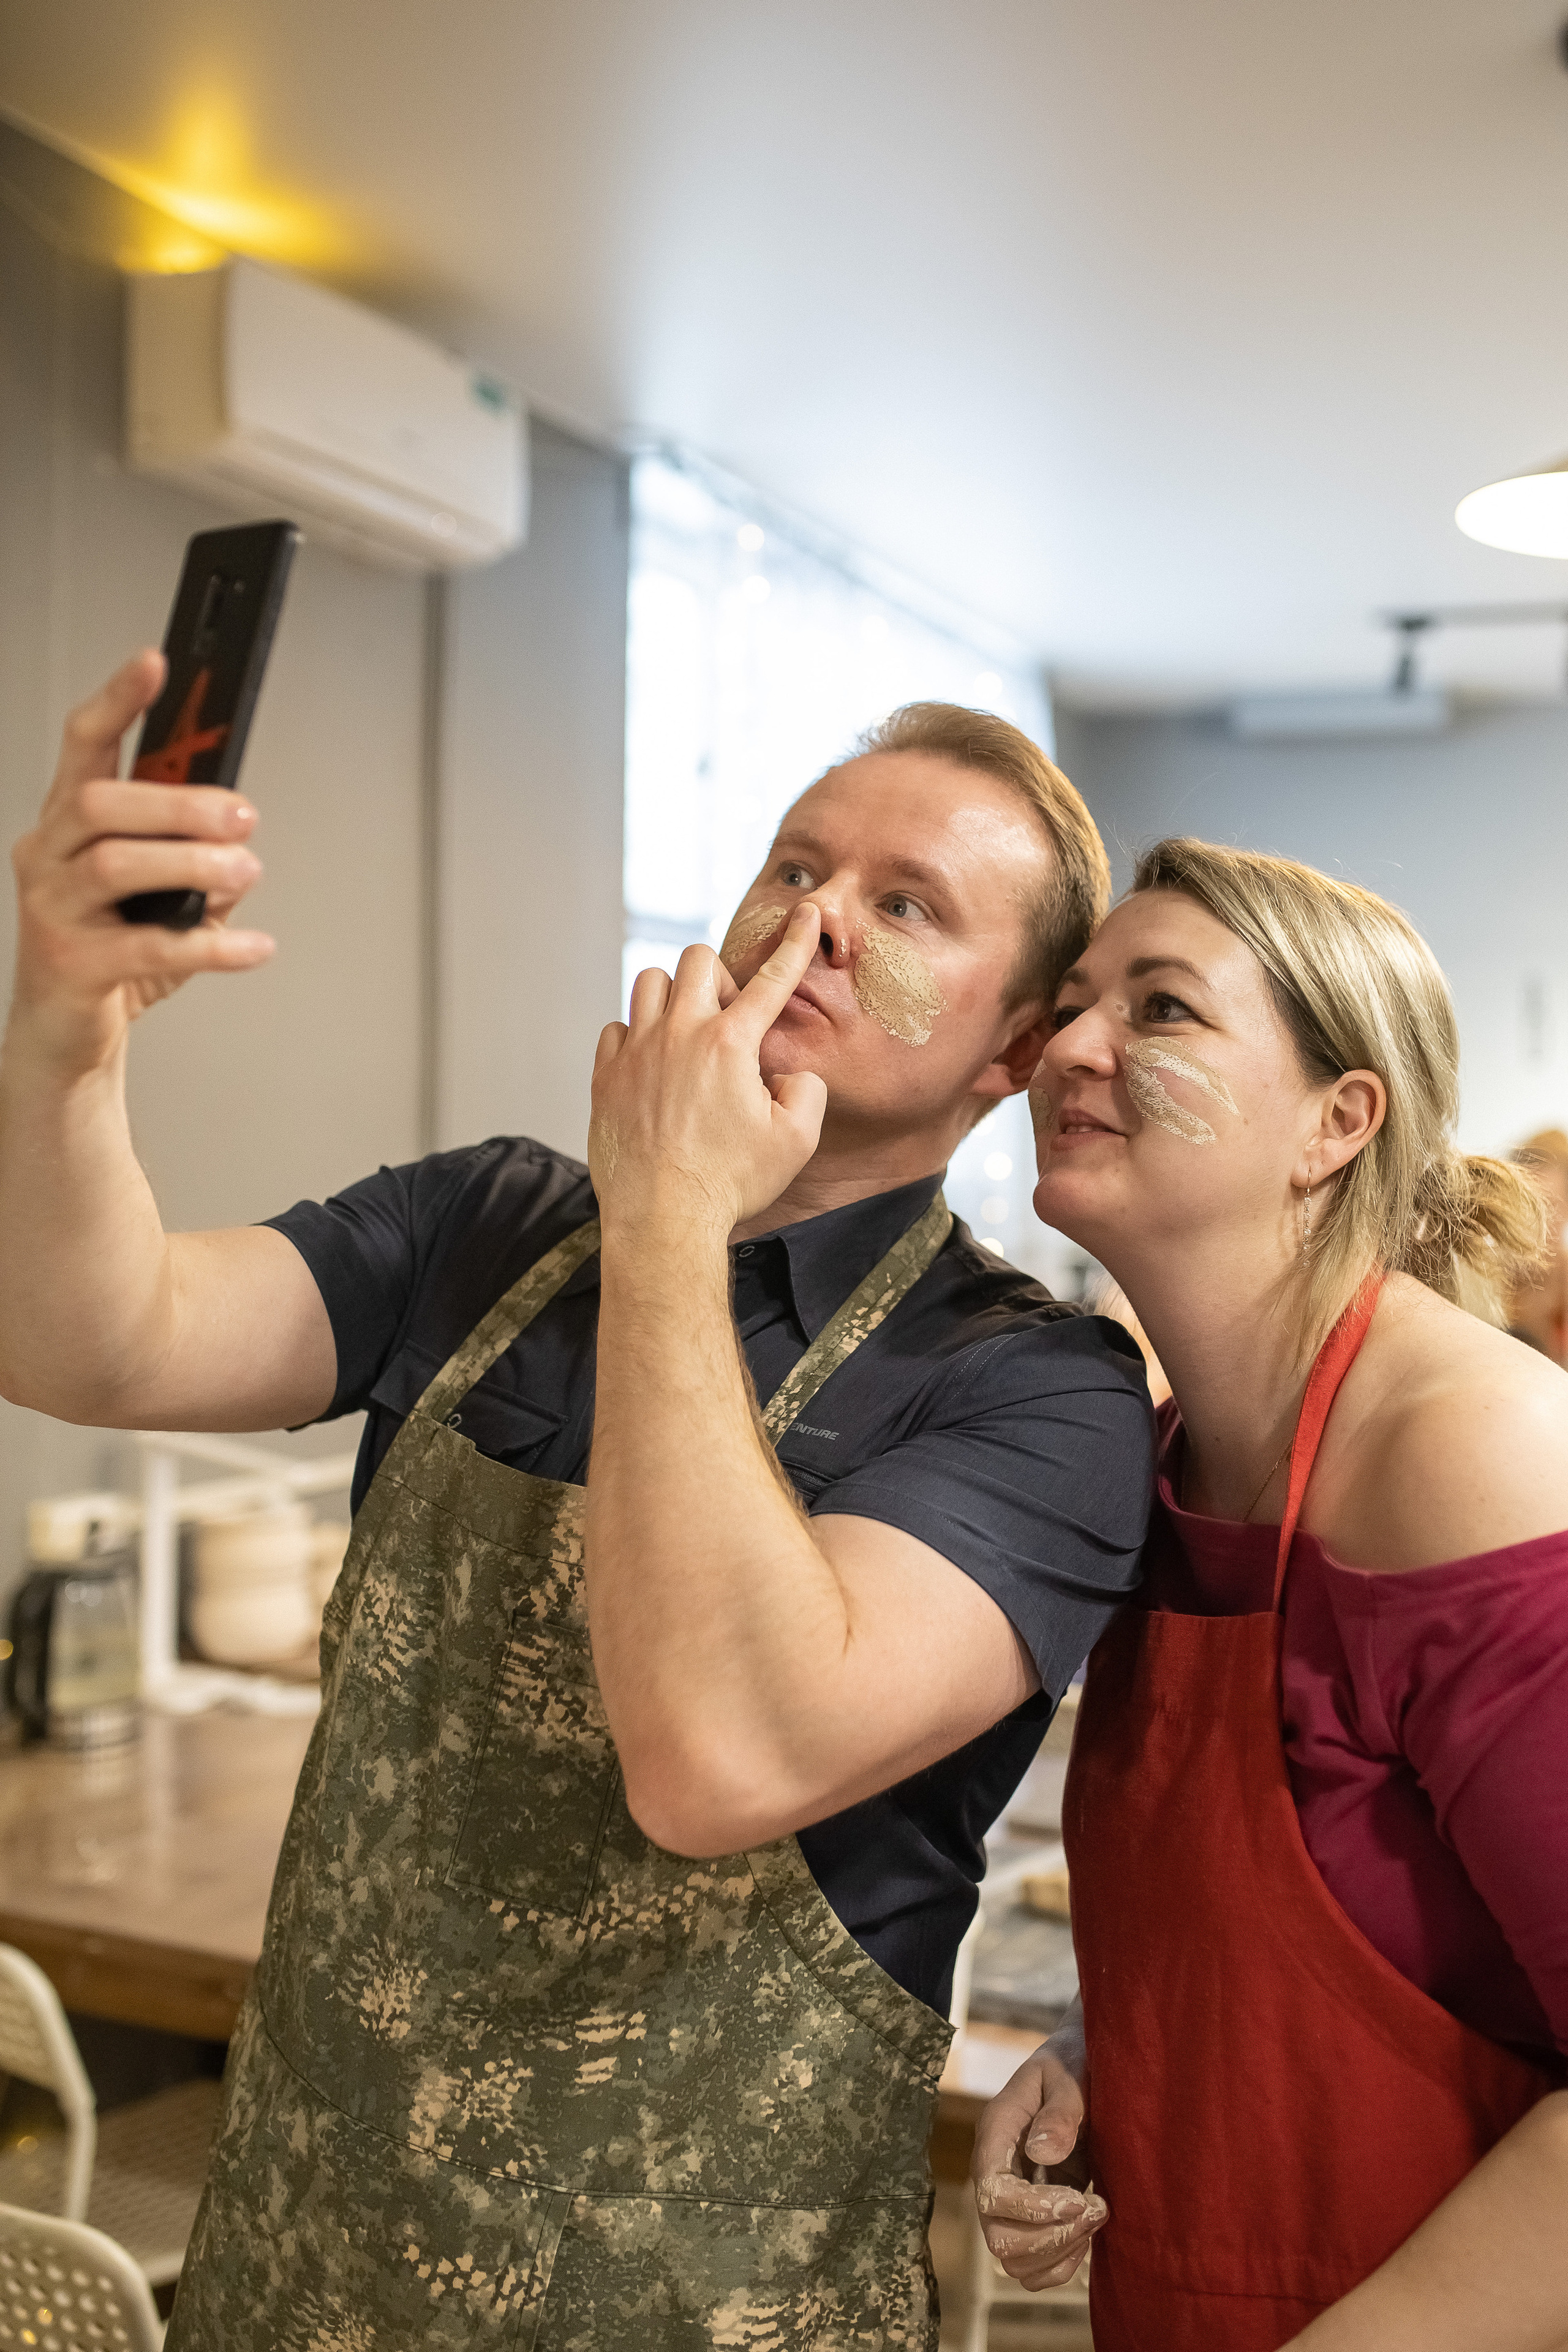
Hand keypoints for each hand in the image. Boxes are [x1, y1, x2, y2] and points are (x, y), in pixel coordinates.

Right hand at [9, 653, 273, 1078]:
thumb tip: (239, 850)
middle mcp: (50, 856)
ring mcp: (53, 909)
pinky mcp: (72, 964)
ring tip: (247, 871)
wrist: (68, 1033)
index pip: (84, 743)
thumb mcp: (162, 899)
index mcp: (68, 824)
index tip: (156, 662)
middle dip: (179, 802)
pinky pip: (147, 947)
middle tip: (243, 816)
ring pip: (117, 864)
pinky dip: (212, 946)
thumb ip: (198, 866)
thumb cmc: (111, 955)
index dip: (119, 701)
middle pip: (101, 801)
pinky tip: (253, 948)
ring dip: (194, 863)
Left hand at [590, 903, 827, 1233]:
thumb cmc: (731, 1184)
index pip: (772, 980)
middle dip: (719, 977)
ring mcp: (636, 1053)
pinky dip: (637, 1037)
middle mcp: (679, 1035)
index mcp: (731, 1044)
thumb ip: (805, 1092)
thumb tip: (785, 1075)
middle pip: (696, 960)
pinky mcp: (605, 1077)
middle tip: (728, 1022)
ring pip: (651, 983)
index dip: (795, 944)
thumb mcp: (795, 1142)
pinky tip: (652, 1068)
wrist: (662, 1220)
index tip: (806, 915)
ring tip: (688, 1038)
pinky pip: (617, 1029)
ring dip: (675, 998)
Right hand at [970, 2012, 1106, 2290]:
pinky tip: (1088, 2236)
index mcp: (996, 2135)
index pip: (992, 2193)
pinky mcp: (1033, 2218)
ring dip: (1058, 2253)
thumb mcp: (1068, 2074)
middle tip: (1097, 2208)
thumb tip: (1042, 2153)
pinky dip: (1060, 2266)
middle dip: (1051, 2236)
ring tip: (1097, 2216)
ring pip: (1014, 2262)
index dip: (1033, 2208)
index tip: (1080, 2199)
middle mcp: (996, 2173)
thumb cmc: (1074, 2062)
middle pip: (999, 2237)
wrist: (1081, 2065)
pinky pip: (1033, 2268)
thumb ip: (1059, 2110)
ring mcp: (1012, 2200)